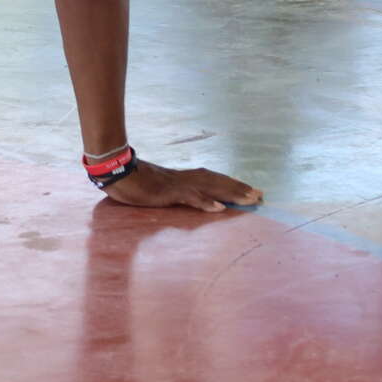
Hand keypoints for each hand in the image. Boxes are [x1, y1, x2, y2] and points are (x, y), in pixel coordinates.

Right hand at [99, 159, 262, 212]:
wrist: (119, 174)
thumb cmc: (139, 182)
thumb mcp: (163, 189)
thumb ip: (179, 193)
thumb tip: (192, 199)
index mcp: (186, 178)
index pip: (216, 179)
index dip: (234, 185)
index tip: (253, 191)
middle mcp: (187, 178)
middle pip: (219, 182)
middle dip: (241, 188)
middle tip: (262, 196)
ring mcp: (179, 185)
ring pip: (211, 188)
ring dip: (231, 193)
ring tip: (250, 199)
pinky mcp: (170, 192)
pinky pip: (190, 198)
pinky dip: (206, 202)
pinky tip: (219, 208)